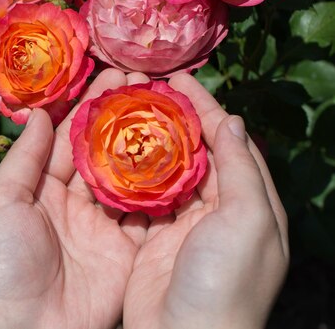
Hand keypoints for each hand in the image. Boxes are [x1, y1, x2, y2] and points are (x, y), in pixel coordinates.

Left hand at [0, 69, 148, 328]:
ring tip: (170, 108)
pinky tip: (181, 156)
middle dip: (125, 117)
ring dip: (149, 144)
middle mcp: (76, 202)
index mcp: (42, 188)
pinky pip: (149, 213)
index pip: (71, 137)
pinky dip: (165, 187)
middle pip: (105, 151)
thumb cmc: (1, 263)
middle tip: (149, 82)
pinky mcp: (127, 250)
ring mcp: (105, 225)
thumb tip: (41, 112)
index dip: (91, 106)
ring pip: (131, 177)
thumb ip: (25, 158)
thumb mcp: (2, 202)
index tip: (114, 74)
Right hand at [122, 73, 288, 328]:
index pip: (227, 142)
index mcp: (249, 202)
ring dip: (147, 144)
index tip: (178, 80)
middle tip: (144, 91)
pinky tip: (110, 155)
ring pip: (164, 172)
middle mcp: (217, 211)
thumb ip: (241, 169)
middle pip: (194, 152)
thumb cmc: (225, 280)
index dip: (205, 108)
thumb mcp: (247, 220)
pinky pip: (139, 198)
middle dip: (172, 120)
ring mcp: (182, 226)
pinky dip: (127, 176)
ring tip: (124, 114)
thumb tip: (232, 122)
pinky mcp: (152, 240)